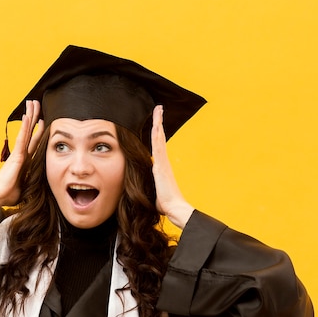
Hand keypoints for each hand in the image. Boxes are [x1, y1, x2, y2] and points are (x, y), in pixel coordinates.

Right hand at [0, 100, 43, 211]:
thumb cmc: (8, 194)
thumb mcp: (25, 187)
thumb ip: (30, 183)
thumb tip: (36, 191)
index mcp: (25, 160)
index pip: (33, 141)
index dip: (37, 129)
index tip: (41, 119)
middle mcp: (22, 153)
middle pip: (30, 131)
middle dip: (33, 116)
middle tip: (35, 103)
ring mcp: (19, 153)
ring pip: (26, 130)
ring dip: (30, 116)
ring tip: (33, 102)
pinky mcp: (17, 155)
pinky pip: (22, 138)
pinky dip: (25, 127)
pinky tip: (28, 117)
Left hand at [151, 105, 193, 228]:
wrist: (175, 208)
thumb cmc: (165, 203)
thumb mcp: (153, 191)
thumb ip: (149, 186)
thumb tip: (142, 188)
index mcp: (160, 166)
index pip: (157, 145)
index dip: (156, 133)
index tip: (156, 122)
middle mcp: (162, 162)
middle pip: (159, 137)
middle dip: (158, 122)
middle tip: (159, 108)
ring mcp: (163, 163)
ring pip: (159, 139)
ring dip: (158, 124)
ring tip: (158, 110)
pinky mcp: (162, 166)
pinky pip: (159, 147)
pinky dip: (158, 136)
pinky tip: (157, 126)